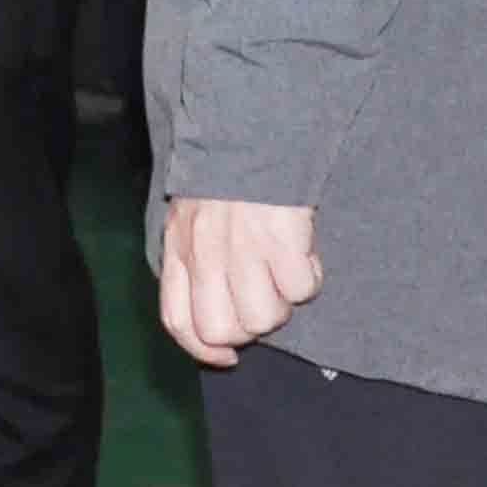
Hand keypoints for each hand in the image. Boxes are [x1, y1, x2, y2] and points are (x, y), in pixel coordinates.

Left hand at [156, 196, 320, 367]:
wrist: (250, 130)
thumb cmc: (223, 181)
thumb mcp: (188, 219)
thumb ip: (191, 265)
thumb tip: (211, 326)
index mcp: (178, 249)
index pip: (178, 322)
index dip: (204, 351)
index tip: (227, 356)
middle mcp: (205, 254)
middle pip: (223, 331)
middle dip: (248, 327)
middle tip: (263, 298)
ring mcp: (242, 248)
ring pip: (264, 318)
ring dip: (281, 303)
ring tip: (282, 271)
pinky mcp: (281, 239)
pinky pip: (300, 289)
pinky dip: (308, 278)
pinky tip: (302, 254)